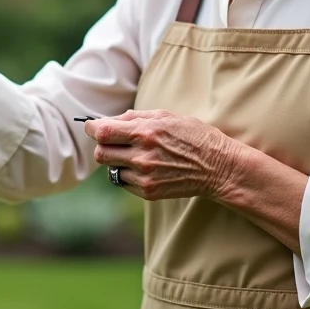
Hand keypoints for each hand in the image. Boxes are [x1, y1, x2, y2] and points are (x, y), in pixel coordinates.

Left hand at [85, 110, 242, 200]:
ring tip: (133, 155)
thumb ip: (134, 117)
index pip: (102, 132)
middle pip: (101, 153)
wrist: (217, 166)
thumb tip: (108, 120)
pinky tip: (144, 167)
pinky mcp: (149, 192)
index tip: (92, 126)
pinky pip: (123, 182)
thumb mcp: (166, 116)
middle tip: (114, 141)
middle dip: (103, 145)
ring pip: (110, 170)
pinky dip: (127, 174)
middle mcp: (142, 156)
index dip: (92, 128)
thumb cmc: (193, 135)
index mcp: (145, 132)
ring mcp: (145, 177)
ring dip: (116, 161)